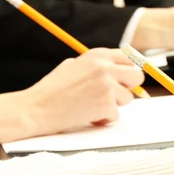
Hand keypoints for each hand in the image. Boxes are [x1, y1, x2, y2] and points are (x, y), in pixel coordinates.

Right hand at [24, 48, 143, 134]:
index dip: (128, 71)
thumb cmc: (52, 90)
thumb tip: (119, 71)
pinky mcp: (107, 103)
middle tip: (113, 96)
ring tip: (92, 106)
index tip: (126, 80)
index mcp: (97, 55)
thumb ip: (97, 66)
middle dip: (128, 88)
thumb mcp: (74, 66)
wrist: (36, 108)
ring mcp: (107, 85)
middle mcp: (105, 66)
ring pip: (128, 99)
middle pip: (137, 76)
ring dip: (114, 106)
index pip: (129, 58)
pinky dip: (104, 119)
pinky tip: (88, 115)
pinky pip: (116, 115)